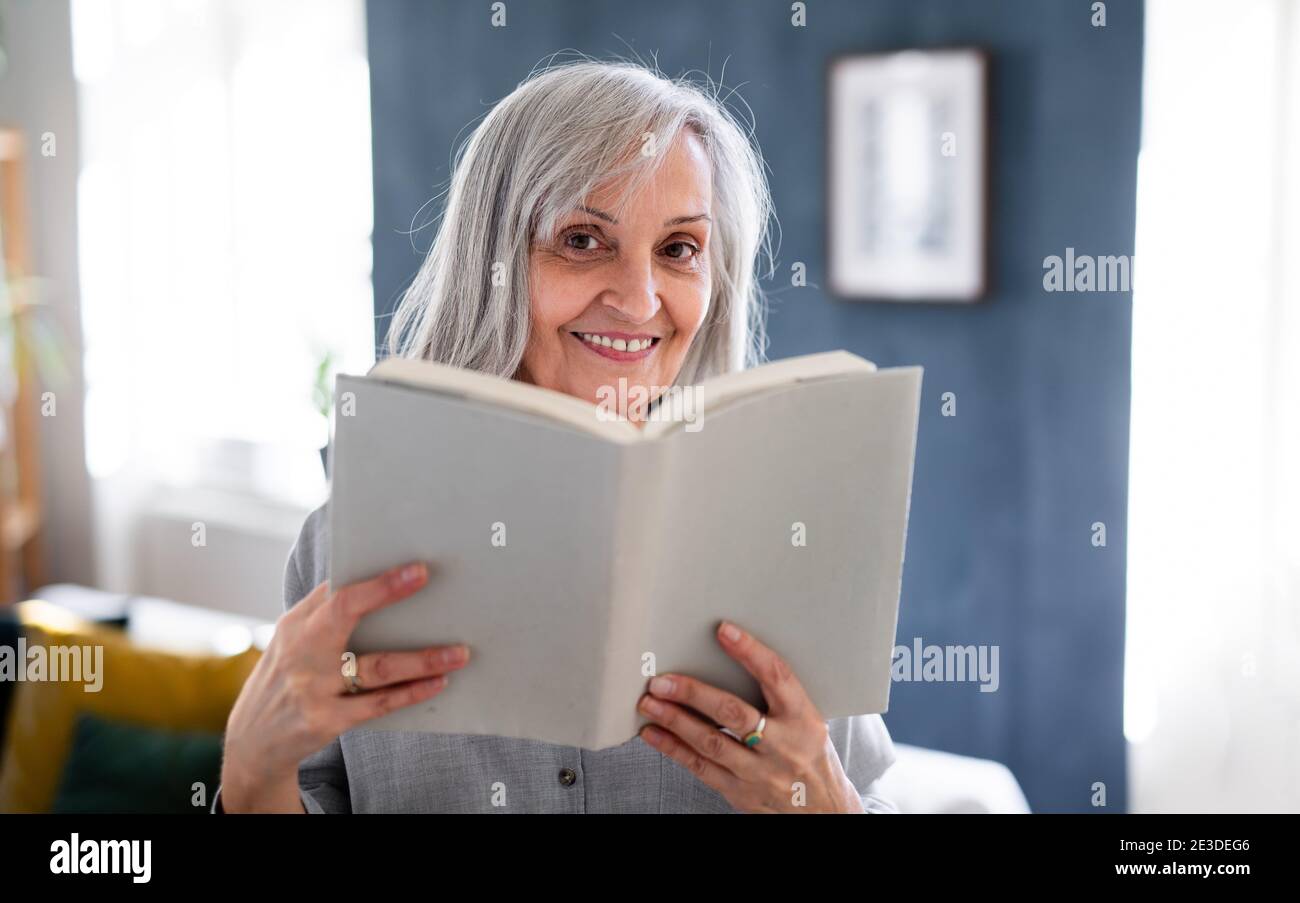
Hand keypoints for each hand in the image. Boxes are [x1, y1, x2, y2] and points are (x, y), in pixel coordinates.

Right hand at [220, 562, 469, 811]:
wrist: (254, 741)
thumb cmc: (289, 676)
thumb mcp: (294, 641)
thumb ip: (326, 613)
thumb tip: (382, 582)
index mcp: (296, 623)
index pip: (336, 590)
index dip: (375, 578)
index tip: (414, 567)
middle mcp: (300, 650)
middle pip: (344, 613)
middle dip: (385, 592)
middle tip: (426, 576)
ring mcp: (311, 686)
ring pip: (376, 666)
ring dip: (422, 659)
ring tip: (459, 653)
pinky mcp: (324, 720)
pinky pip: (378, 704)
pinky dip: (411, 693)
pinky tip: (437, 683)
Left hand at [636, 621, 863, 813]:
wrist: (823, 809)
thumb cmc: (809, 755)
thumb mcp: (808, 720)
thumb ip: (776, 695)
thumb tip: (731, 657)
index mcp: (803, 719)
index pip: (777, 677)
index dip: (749, 652)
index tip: (723, 631)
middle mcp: (783, 746)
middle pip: (733, 713)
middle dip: (692, 694)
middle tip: (663, 681)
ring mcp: (760, 773)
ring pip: (710, 743)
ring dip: (674, 721)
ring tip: (650, 703)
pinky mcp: (741, 793)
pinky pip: (701, 768)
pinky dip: (673, 749)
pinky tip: (654, 734)